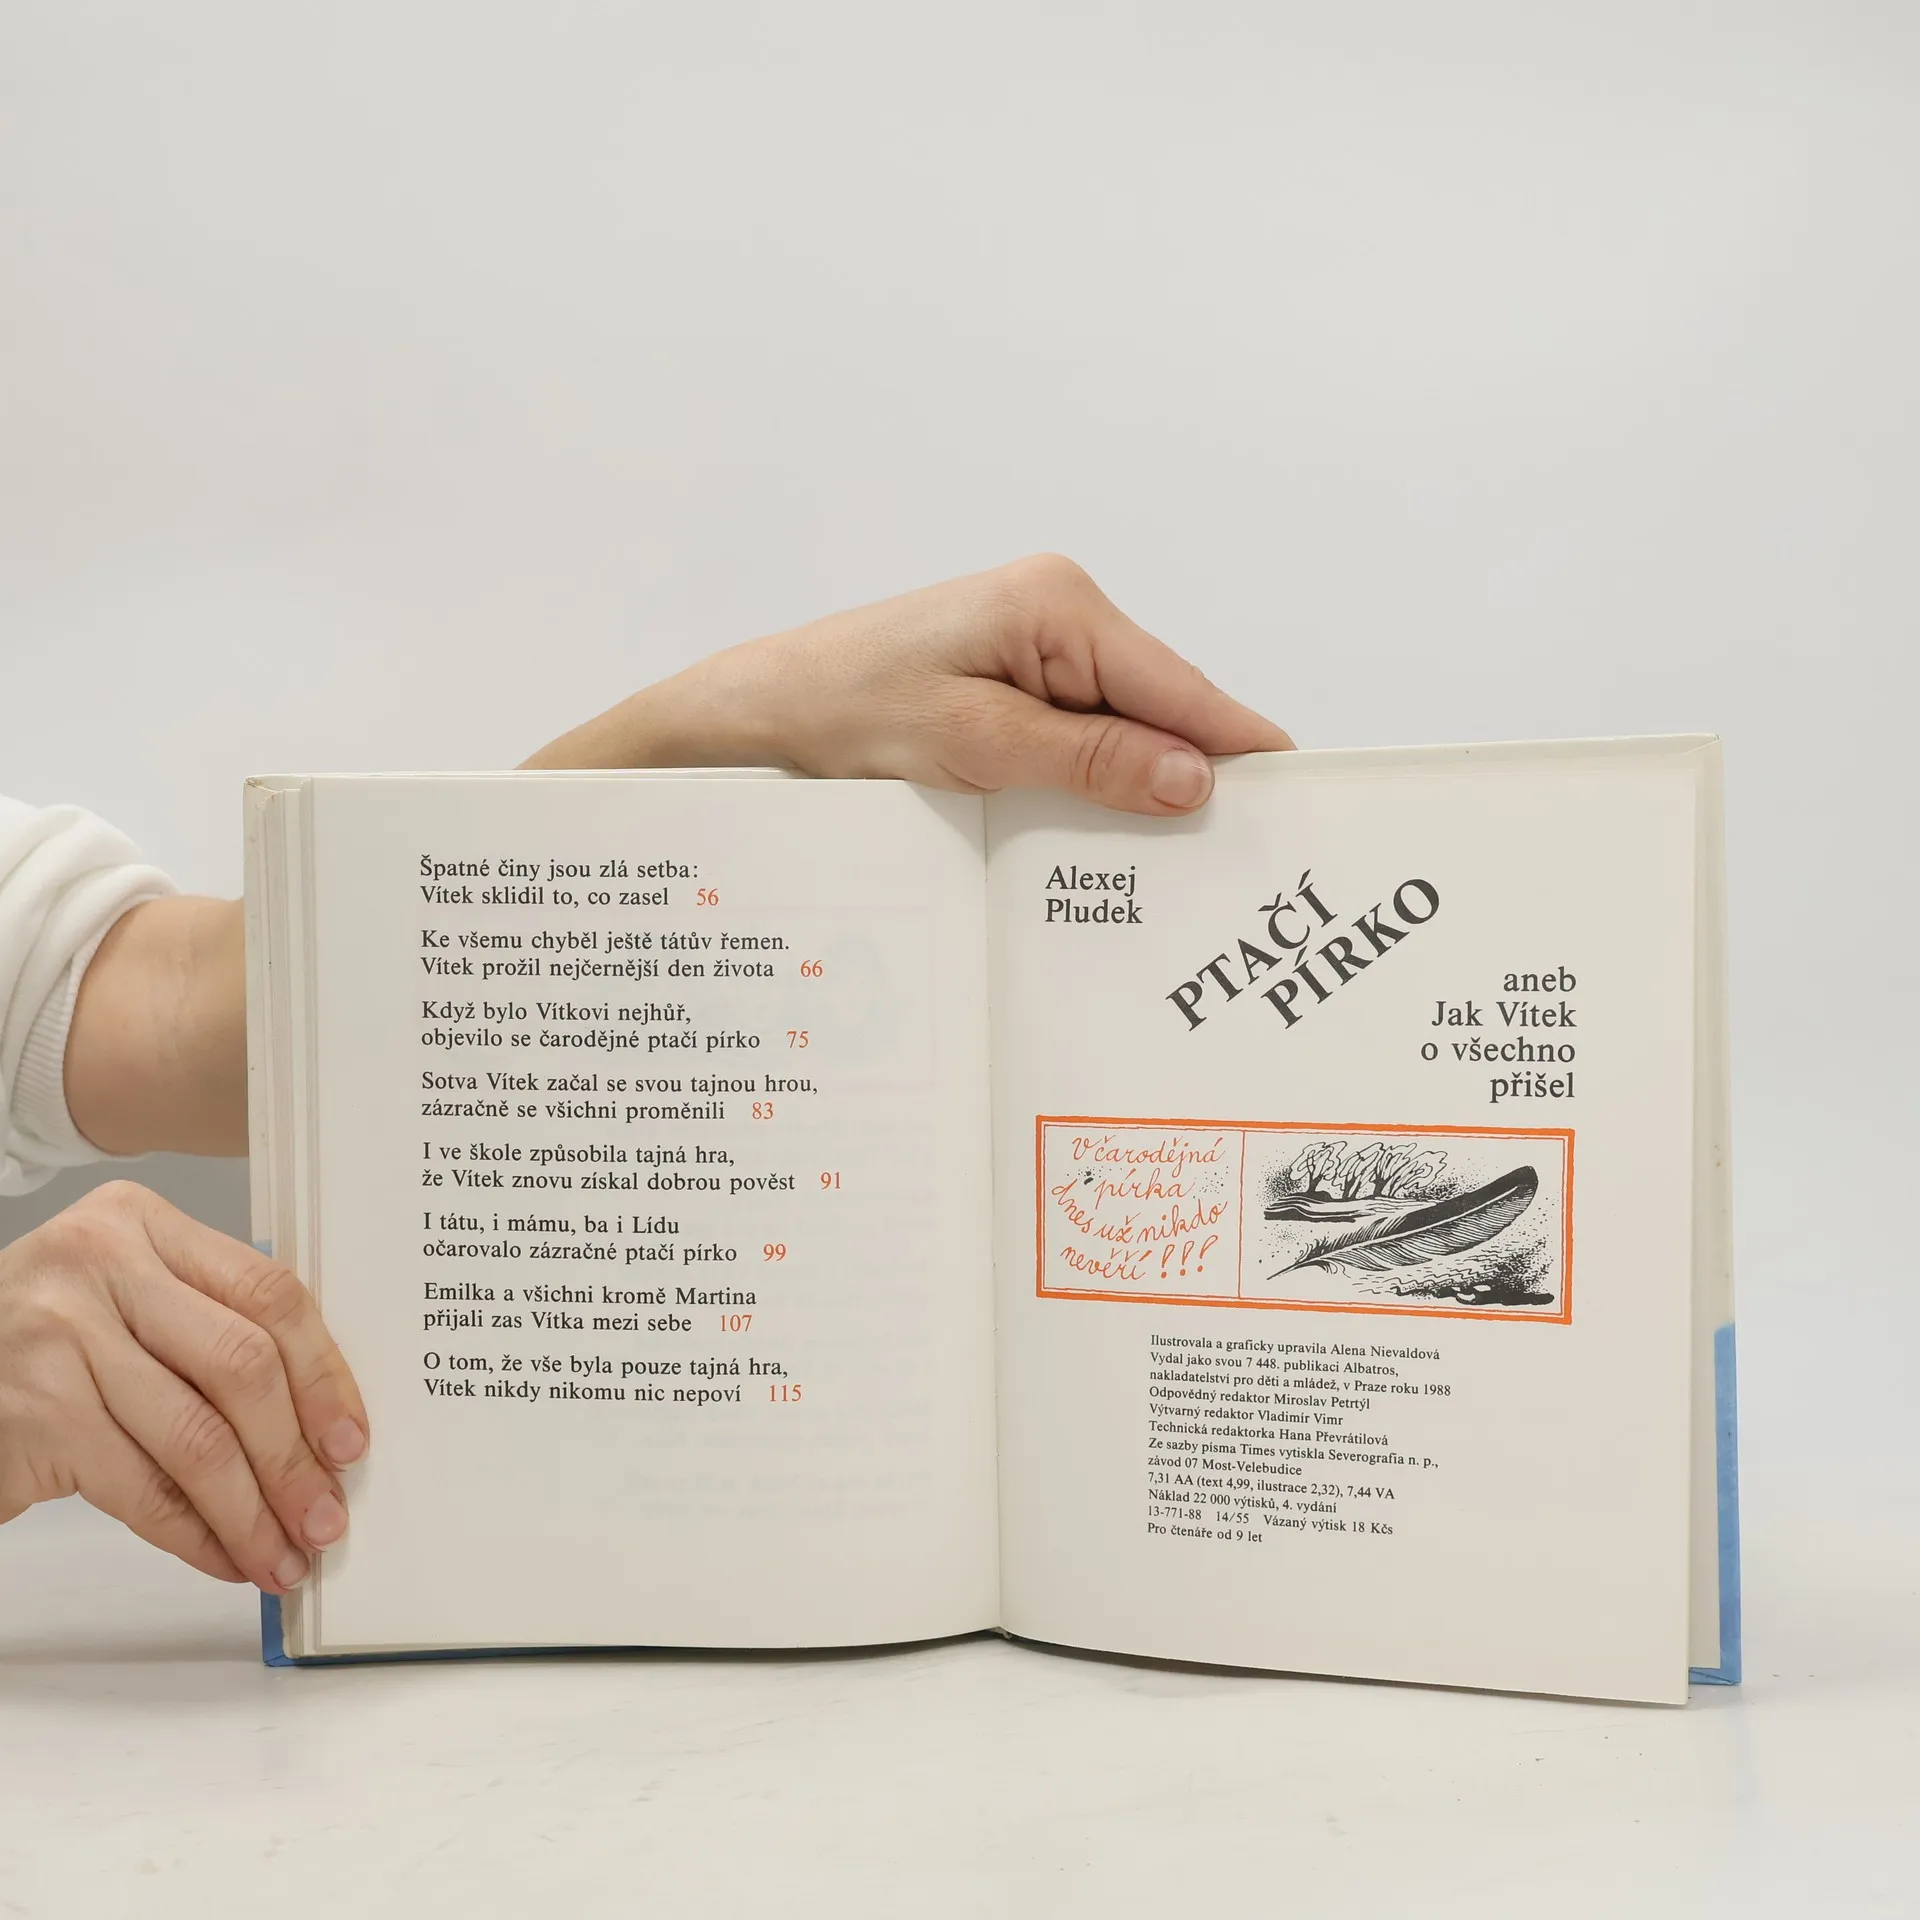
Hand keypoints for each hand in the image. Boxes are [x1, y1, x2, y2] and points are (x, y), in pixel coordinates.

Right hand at [0, 1182, 367, 1588]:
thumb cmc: (44, 1343)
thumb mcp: (123, 1299)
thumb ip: (209, 1326)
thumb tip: (318, 1423)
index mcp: (142, 1224)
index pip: (267, 1292)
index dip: (324, 1373)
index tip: (352, 1439)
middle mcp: (100, 1266)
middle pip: (241, 1366)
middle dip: (294, 1456)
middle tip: (326, 1515)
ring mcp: (59, 1338)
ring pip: (196, 1439)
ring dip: (252, 1512)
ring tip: (283, 1554)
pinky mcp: (33, 1415)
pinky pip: (141, 1490)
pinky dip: (194, 1535)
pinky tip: (225, 1557)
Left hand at [525, 554, 1292, 813]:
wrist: (748, 714)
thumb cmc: (838, 709)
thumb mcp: (968, 742)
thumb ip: (1085, 759)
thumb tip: (1193, 779)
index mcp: (1057, 605)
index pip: (1180, 686)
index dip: (1242, 747)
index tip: (1303, 801)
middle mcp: (1057, 615)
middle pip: (1161, 710)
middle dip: (1192, 782)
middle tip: (1240, 866)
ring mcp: (1033, 651)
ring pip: (1122, 733)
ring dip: (1139, 794)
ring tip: (1180, 872)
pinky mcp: (1008, 687)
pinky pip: (1078, 741)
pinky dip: (1094, 790)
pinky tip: (1104, 843)